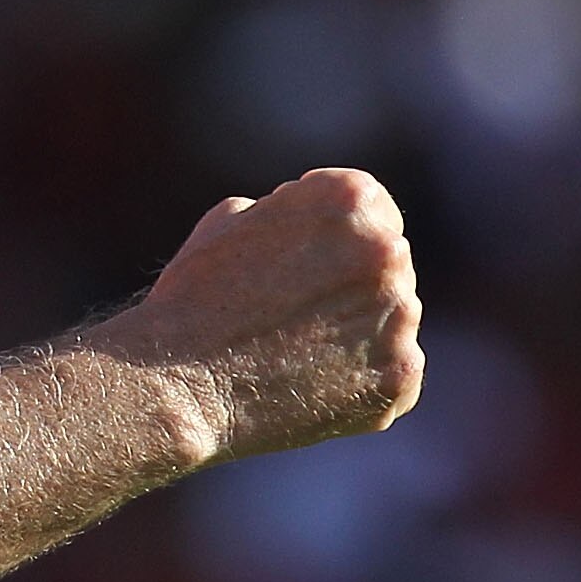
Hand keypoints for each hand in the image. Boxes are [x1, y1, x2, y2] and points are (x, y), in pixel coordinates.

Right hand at [97, 168, 422, 463]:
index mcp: (350, 199)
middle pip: (386, 264)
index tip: (304, 262)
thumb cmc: (195, 296)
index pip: (374, 208)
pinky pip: (392, 371)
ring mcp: (401, 318)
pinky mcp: (400, 377)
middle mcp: (387, 252)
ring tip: (293, 350)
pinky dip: (360, 379)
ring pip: (391, 319)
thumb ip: (295, 213)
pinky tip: (308, 382)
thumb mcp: (234, 219)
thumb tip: (326, 230)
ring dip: (357, 330)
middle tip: (291, 312)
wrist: (179, 383)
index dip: (336, 236)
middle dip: (350, 283)